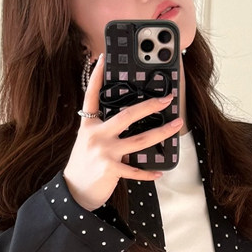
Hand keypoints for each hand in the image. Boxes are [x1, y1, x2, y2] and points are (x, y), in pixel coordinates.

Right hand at [63, 53, 182, 211]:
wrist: (75, 192)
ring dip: (161, 133)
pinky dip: (148, 173)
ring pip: (139, 140)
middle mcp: (96, 135)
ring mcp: (104, 152)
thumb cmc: (85, 165)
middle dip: (150, 106)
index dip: (96, 76)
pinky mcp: (110, 170)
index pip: (92, 95)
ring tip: (176, 126)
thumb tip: (132, 126)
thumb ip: (106, 131)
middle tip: (167, 99)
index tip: (103, 59)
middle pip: (127, 115)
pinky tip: (159, 172)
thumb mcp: (90, 143)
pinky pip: (135, 170)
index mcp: (89, 125)